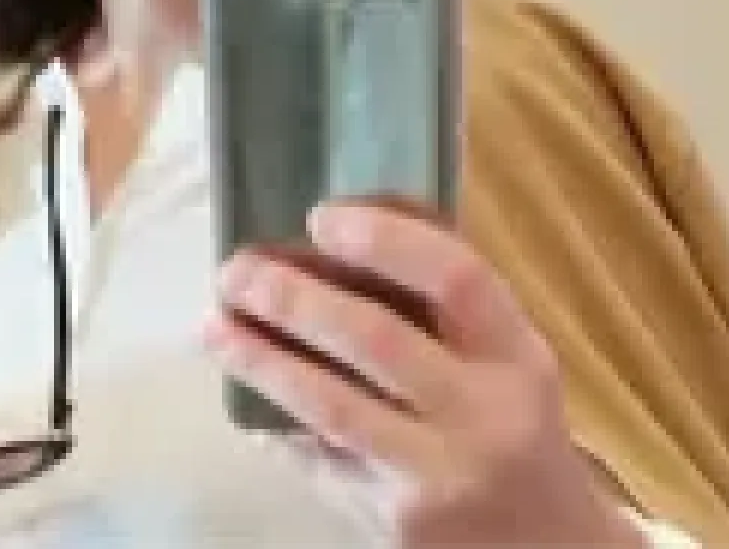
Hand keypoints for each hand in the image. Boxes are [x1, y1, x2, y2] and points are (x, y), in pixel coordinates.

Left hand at [205, 200, 643, 547]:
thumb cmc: (511, 420)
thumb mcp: (503, 352)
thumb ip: (443, 295)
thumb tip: (348, 211)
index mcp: (516, 354)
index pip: (456, 278)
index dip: (385, 238)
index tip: (319, 217)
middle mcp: (484, 416)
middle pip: (376, 340)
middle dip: (293, 298)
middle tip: (235, 270)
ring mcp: (436, 477)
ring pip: (331, 406)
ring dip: (260, 359)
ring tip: (213, 326)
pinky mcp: (392, 525)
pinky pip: (318, 459)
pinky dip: (277, 421)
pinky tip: (246, 392)